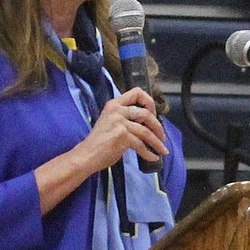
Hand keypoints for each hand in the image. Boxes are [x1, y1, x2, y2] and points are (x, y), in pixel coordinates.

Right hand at [35, 88, 169, 214]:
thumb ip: (125, 118)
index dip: (149, 102)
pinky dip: (149, 153)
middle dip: (158, 126)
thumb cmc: (98, 142)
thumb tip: (145, 124)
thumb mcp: (110, 122)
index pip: (136, 92)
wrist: (86, 155)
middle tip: (161, 136)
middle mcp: (117, 110)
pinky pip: (141, 144)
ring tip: (162, 150)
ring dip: (156, 142)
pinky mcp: (122, 136)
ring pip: (146, 131)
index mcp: (114, 104)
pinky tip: (152, 157)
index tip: (154, 114)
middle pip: (146, 113)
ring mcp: (119, 123)